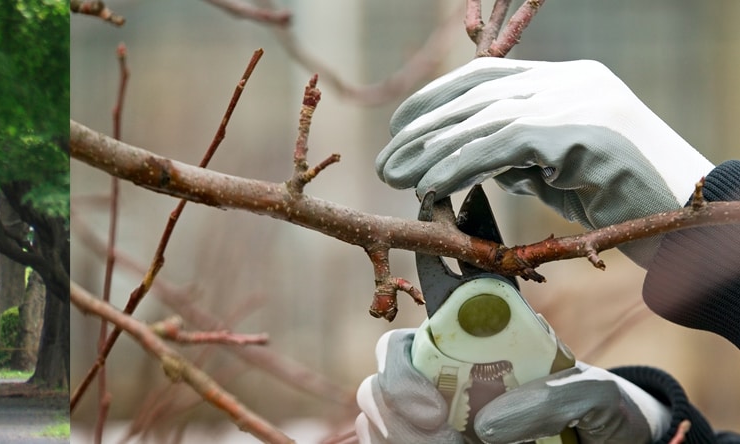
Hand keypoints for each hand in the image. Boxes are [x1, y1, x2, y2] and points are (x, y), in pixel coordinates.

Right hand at [355, 329, 670, 443]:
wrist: (609, 443)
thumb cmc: (597, 412)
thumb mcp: (593, 394)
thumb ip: (553, 397)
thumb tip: (489, 424)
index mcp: (460, 353)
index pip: (398, 347)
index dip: (400, 373)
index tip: (435, 412)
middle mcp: (432, 387)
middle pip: (376, 392)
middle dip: (399, 422)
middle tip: (450, 443)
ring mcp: (425, 426)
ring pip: (374, 429)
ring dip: (404, 442)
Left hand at [375, 58, 712, 264]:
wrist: (688, 222)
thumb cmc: (623, 202)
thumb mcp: (560, 169)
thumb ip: (518, 154)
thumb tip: (461, 162)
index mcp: (567, 80)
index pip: (485, 76)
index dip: (436, 100)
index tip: (398, 127)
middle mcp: (571, 82)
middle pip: (477, 96)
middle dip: (423, 129)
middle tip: (386, 162)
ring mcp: (578, 103)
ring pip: (484, 120)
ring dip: (431, 152)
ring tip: (397, 177)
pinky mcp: (579, 134)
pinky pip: (502, 147)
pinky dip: (460, 166)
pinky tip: (431, 186)